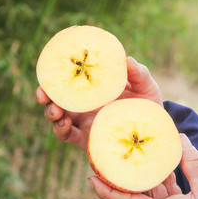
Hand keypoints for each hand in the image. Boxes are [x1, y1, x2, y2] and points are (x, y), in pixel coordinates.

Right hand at [36, 56, 161, 150]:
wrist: (154, 128)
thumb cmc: (146, 102)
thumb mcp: (145, 85)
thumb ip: (138, 73)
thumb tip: (127, 59)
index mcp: (93, 89)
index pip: (69, 80)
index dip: (56, 75)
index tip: (49, 69)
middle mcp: (84, 105)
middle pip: (56, 99)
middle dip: (45, 96)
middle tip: (43, 94)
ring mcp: (83, 122)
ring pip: (57, 118)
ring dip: (51, 113)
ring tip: (56, 111)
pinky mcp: (86, 139)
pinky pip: (67, 136)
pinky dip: (62, 130)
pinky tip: (66, 124)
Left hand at [88, 134, 197, 198]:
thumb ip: (194, 162)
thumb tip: (180, 139)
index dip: (107, 192)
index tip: (91, 180)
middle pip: (132, 194)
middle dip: (118, 178)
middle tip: (105, 160)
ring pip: (146, 190)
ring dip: (138, 174)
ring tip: (127, 156)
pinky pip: (160, 190)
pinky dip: (157, 176)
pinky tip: (156, 162)